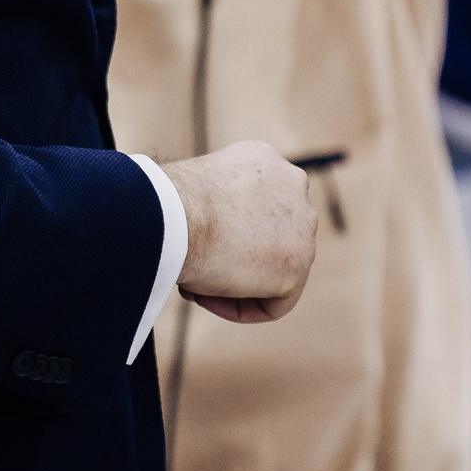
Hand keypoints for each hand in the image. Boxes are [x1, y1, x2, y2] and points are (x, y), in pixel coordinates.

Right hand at [161, 140, 315, 321]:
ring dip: (234, 284)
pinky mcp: (298, 262)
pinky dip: (242, 308)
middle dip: (232, 259)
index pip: (256, 208)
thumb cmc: (169, 203)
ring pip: (272, 270)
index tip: (193, 246)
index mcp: (265, 162)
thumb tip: (212, 234)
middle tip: (194, 270)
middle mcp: (291, 185)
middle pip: (268, 238)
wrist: (173, 214)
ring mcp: (302, 223)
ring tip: (195, 284)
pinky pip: (275, 302)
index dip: (222, 235)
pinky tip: (206, 297)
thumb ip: (217, 208)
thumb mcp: (198, 190)